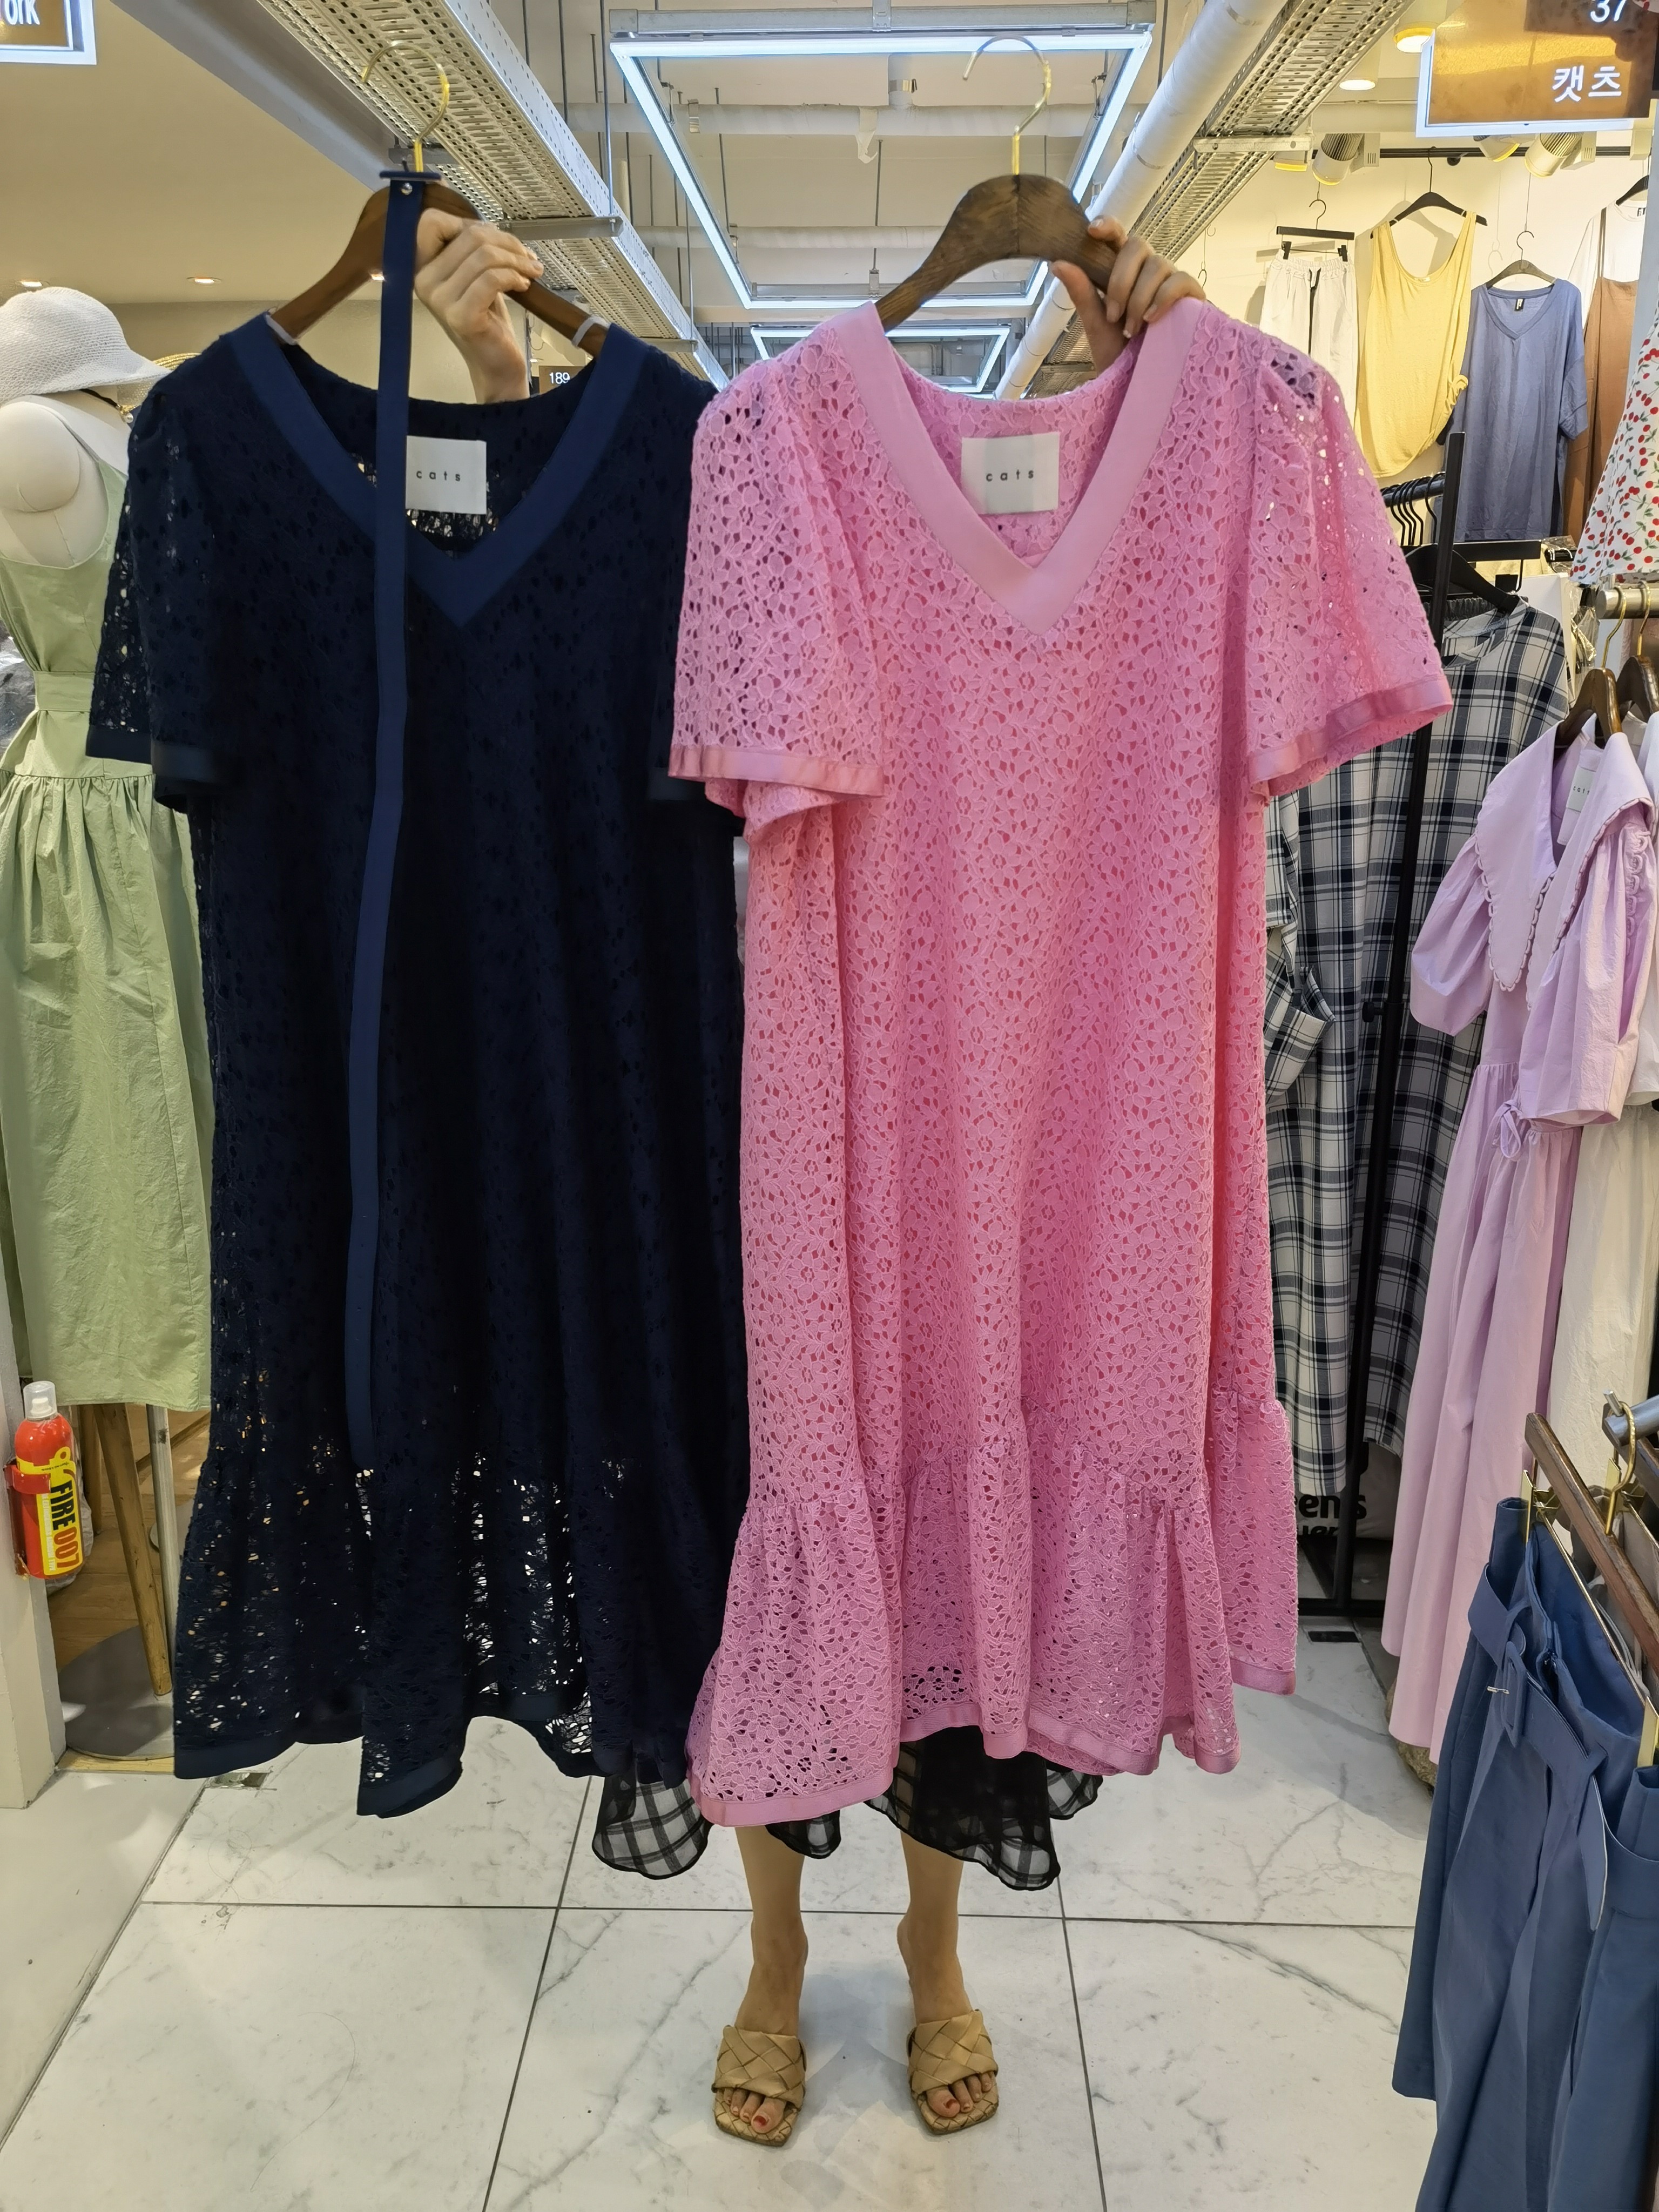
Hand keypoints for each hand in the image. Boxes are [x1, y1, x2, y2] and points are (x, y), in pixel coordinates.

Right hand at [413, 210, 541, 401]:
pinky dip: (514, 276)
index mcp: (423, 267)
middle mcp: (424, 281)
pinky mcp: (461, 316)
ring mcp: (441, 300)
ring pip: (484, 256)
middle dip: (506, 241)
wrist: (495, 363)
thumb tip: (490, 226)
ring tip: (530, 271)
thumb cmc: (487, 317)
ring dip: (516, 259)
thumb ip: (471, 248)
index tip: (495, 240)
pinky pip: (492, 279)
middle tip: (526, 257)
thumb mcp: (475, 275)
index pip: (431, 221)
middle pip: (469, 235)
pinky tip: (524, 285)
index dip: (468, 222)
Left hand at [1051, 218, 1205, 374]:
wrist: (1142, 387)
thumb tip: (1057, 262)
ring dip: (1139, 298)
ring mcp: (1171, 281)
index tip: (1091, 230)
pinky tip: (1153, 319)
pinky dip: (1163, 298)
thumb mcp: (1096, 325)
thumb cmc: (1121, 356)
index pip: (1118, 237)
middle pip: (1137, 244)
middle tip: (1113, 315)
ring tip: (1132, 330)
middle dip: (1121, 280)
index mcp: (1124, 272)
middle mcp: (1148, 271)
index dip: (1108, 226)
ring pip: (1157, 264)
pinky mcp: (1192, 297)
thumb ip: (1081, 293)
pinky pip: (1180, 280)